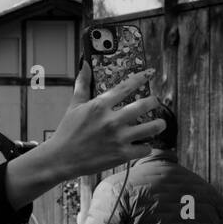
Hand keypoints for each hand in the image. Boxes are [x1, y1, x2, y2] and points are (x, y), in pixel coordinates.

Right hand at [49, 65, 164, 178]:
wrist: (62, 158)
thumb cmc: (67, 131)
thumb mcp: (74, 106)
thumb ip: (82, 85)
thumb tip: (84, 65)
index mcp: (100, 106)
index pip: (126, 87)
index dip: (140, 78)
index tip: (150, 74)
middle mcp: (111, 120)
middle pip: (145, 105)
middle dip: (154, 102)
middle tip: (155, 102)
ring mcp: (118, 138)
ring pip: (152, 127)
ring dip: (159, 124)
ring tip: (160, 123)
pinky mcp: (122, 154)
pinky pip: (146, 148)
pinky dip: (146, 147)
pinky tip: (143, 145)